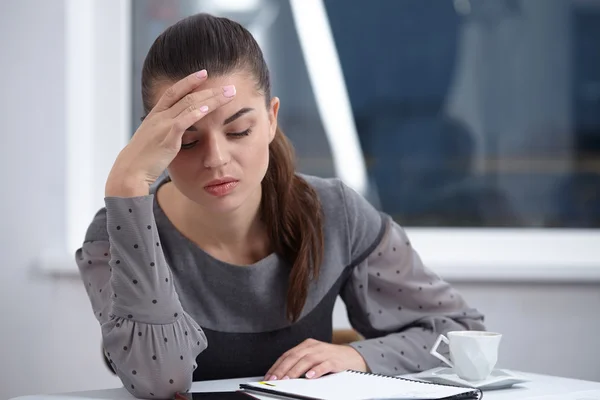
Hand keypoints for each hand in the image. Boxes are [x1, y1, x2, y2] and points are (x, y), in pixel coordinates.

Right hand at [105, 69, 235, 196]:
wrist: (130, 170)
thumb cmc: (144, 157)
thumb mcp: (155, 137)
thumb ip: (167, 129)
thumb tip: (179, 128)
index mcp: (156, 114)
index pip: (174, 91)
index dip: (189, 81)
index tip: (204, 73)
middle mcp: (160, 116)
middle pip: (187, 96)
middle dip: (210, 90)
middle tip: (229, 87)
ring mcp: (163, 126)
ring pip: (189, 106)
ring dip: (211, 99)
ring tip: (227, 94)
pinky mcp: (167, 139)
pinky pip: (182, 123)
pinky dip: (195, 114)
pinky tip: (207, 108)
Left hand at [265, 339, 367, 380]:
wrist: (353, 357)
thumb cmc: (330, 358)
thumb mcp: (313, 357)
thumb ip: (299, 362)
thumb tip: (282, 374)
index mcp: (307, 345)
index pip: (288, 354)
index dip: (277, 365)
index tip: (269, 375)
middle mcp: (314, 347)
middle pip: (295, 356)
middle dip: (283, 369)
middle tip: (275, 379)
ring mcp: (324, 353)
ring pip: (307, 360)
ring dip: (295, 370)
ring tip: (287, 379)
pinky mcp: (334, 360)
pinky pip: (324, 365)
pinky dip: (316, 370)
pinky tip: (310, 376)